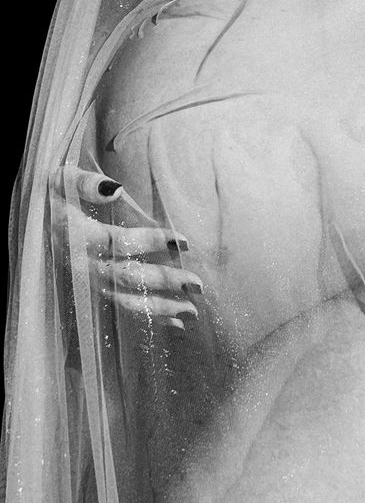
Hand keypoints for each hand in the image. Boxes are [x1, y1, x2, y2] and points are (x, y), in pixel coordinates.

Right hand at [50, 165, 202, 329]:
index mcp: (77, 236)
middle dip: (164, 281)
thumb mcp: (60, 180)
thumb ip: (85, 184)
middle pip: (127, 277)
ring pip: (126, 301)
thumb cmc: (52, 196)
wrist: (30, 221)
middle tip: (197, 284)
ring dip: (161, 308)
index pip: (120, 243)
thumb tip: (115, 189)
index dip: (152, 242)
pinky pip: (122, 308)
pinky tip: (175, 323)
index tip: (183, 242)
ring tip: (192, 312)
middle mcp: (83, 265)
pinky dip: (149, 317)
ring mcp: (87, 282)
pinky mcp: (93, 291)